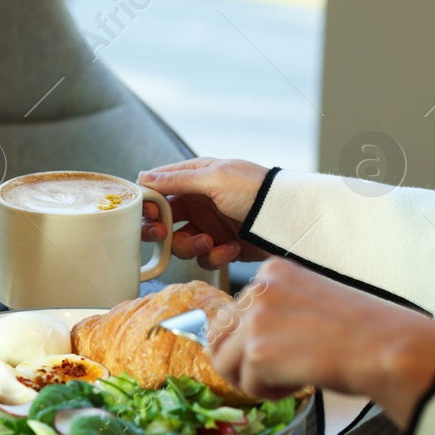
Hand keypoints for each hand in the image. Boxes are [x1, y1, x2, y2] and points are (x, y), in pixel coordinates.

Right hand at [137, 157, 271, 269]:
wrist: (290, 218)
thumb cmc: (256, 189)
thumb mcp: (215, 178)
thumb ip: (177, 180)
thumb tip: (143, 177)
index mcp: (195, 179)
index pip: (157, 190)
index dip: (149, 204)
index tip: (151, 214)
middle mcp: (198, 203)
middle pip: (163, 221)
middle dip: (161, 231)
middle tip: (163, 235)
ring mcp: (209, 226)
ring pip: (180, 244)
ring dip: (192, 245)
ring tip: (210, 241)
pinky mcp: (221, 246)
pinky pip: (204, 257)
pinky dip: (216, 255)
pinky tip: (232, 247)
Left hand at [207, 259, 434, 427]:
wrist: (391, 349)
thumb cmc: (362, 332)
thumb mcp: (308, 303)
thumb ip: (272, 311)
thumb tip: (232, 339)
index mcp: (272, 272)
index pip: (230, 312)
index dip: (248, 340)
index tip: (280, 347)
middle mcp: (258, 289)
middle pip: (218, 336)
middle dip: (239, 361)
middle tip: (274, 372)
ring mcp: (255, 319)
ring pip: (224, 363)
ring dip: (252, 379)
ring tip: (289, 377)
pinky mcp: (258, 351)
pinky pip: (246, 385)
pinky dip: (269, 393)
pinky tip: (299, 382)